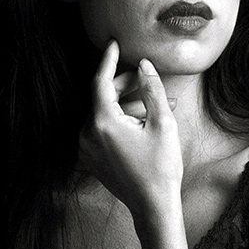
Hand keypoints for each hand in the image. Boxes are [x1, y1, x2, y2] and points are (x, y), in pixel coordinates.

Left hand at [78, 39, 181, 232]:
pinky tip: (143, 122)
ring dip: (127, 106)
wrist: (153, 206)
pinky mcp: (91, 157)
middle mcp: (87, 134)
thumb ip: (151, 89)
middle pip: (103, 98)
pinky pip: (102, 130)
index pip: (100, 81)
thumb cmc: (161, 167)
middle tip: (147, 79)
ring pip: (104, 114)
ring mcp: (86, 148)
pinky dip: (120, 121)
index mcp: (102, 123)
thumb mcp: (162, 123)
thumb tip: (144, 65)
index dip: (108, 60)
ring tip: (157, 106)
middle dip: (126, 86)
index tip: (113, 42)